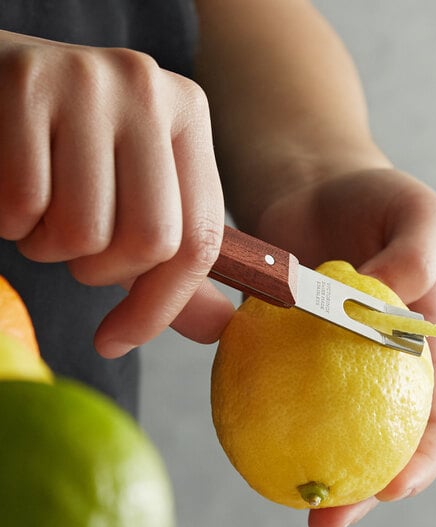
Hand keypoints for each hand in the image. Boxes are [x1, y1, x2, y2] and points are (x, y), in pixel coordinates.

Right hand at [0, 30, 232, 355]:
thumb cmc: (75, 158)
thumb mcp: (139, 201)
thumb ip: (177, 267)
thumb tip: (218, 330)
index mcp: (191, 116)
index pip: (201, 239)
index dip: (162, 306)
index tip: (118, 339)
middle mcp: (151, 90)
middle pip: (150, 241)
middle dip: (100, 271)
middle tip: (74, 245)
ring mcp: (91, 81)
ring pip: (84, 231)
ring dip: (51, 246)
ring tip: (42, 209)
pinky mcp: (26, 83)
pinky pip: (23, 206)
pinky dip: (10, 223)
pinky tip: (12, 187)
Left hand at [255, 167, 435, 526]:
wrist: (315, 182)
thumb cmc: (378, 199)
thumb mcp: (421, 214)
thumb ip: (421, 253)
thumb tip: (390, 301)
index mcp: (420, 351)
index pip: (428, 421)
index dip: (417, 464)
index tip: (388, 487)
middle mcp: (371, 366)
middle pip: (369, 444)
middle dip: (353, 491)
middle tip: (321, 518)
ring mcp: (321, 361)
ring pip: (315, 426)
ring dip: (300, 463)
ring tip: (274, 486)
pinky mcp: (278, 346)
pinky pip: (268, 383)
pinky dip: (261, 408)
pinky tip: (242, 425)